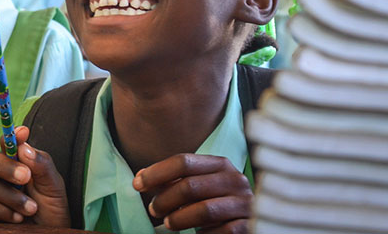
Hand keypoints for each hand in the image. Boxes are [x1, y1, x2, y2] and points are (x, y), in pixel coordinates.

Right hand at [0, 126, 69, 226]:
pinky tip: (19, 218)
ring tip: (31, 208)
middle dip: (4, 167)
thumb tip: (23, 147)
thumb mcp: (53, 185)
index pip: (6, 142)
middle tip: (26, 177)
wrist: (49, 233)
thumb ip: (41, 163)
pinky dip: (3, 211)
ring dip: (10, 196)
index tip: (23, 133)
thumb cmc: (51, 208)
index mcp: (15, 161)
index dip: (10, 135)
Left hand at [134, 153, 252, 232]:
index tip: (137, 185)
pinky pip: (221, 232)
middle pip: (190, 185)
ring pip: (204, 210)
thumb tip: (140, 178)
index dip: (156, 173)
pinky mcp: (249, 226)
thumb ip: (172, 181)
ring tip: (168, 224)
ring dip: (179, 219)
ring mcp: (244, 203)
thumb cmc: (215, 202)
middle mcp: (235, 180)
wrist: (248, 222)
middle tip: (153, 210)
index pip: (183, 161)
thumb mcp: (197, 187)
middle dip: (165, 199)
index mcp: (220, 164)